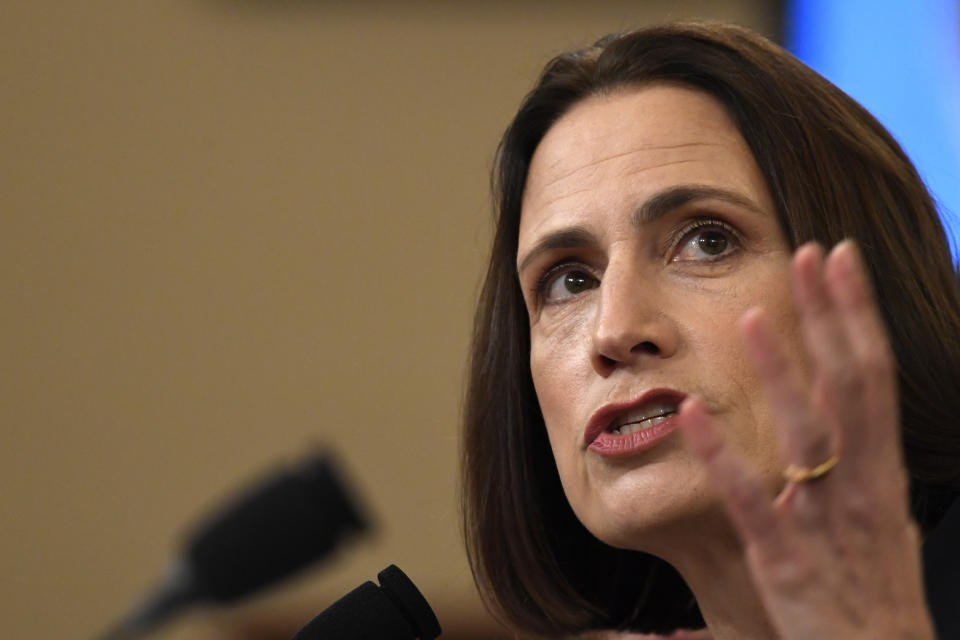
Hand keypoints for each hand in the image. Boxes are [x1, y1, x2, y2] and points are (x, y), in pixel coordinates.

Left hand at [679, 241, 934, 638]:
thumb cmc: (874, 599)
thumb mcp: (882, 527)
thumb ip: (864, 476)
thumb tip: (856, 435)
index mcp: (881, 475)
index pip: (873, 377)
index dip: (857, 315)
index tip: (840, 259)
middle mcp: (862, 489)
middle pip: (852, 387)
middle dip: (833, 317)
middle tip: (812, 252)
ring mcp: (824, 524)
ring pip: (805, 433)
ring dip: (780, 371)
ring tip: (751, 315)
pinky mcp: (787, 563)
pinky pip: (751, 503)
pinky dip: (722, 458)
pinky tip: (692, 415)